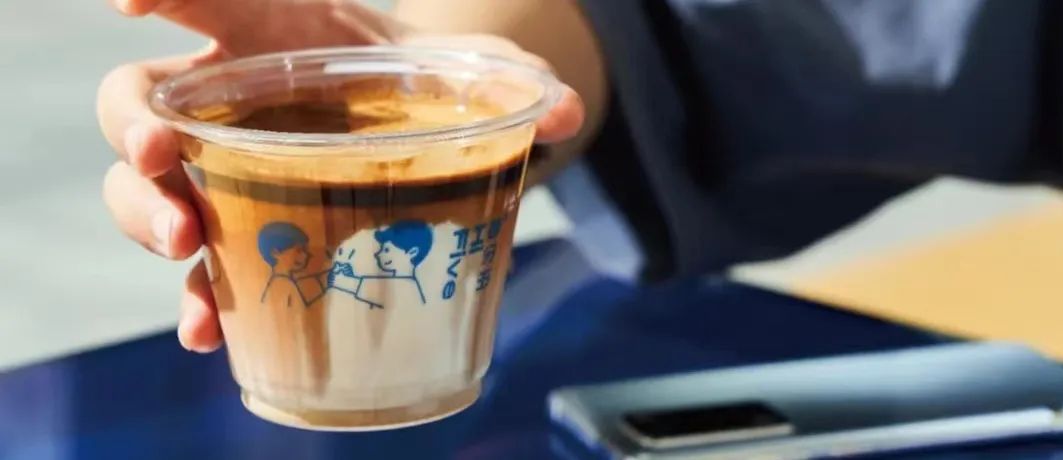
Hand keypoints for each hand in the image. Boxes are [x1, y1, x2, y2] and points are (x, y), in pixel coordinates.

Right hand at [99, 0, 584, 352]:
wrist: (412, 124)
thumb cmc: (420, 82)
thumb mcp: (468, 72)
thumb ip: (514, 82)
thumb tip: (563, 110)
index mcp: (269, 35)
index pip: (202, 2)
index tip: (129, 4)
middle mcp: (226, 101)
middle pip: (139, 103)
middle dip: (139, 130)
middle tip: (166, 157)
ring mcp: (224, 171)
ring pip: (147, 189)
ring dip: (149, 217)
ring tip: (186, 248)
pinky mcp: (245, 234)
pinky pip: (203, 265)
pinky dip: (201, 298)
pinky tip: (210, 329)